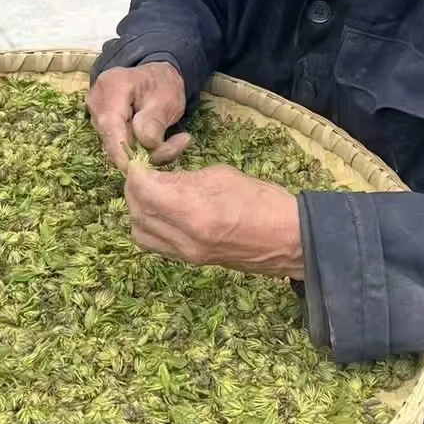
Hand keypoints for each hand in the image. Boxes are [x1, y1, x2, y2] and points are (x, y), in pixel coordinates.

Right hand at [87, 63, 190, 171]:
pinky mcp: (101, 125)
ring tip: (175, 140)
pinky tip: (158, 141)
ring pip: (115, 145)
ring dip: (144, 151)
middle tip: (178, 143)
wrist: (157, 78)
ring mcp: (95, 113)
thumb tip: (146, 143)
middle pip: (112, 138)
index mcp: (112, 87)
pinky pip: (117, 144)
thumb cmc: (162, 85)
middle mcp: (97, 100)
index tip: (132, 169)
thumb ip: (155, 120)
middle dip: (142, 151)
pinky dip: (139, 149)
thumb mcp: (168, 99)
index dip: (120, 150)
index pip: (110, 125)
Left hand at [125, 163, 303, 278]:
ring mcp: (186, 254)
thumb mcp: (221, 176)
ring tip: (152, 191)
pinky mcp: (191, 261)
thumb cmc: (263, 200)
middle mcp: (184, 238)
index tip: (141, 162)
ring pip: (140, 232)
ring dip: (139, 209)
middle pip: (137, 212)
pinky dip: (150, 224)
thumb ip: (184, 179)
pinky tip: (163, 209)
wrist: (289, 239)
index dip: (136, 174)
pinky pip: (155, 243)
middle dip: (134, 189)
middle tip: (146, 173)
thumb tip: (159, 177)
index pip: (144, 191)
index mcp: (194, 212)